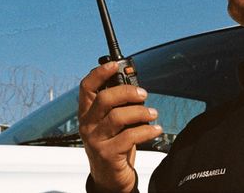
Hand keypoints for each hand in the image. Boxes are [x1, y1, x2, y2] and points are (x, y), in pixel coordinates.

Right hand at [78, 61, 161, 192]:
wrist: (110, 178)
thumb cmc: (114, 144)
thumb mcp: (114, 123)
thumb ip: (120, 105)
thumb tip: (137, 89)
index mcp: (87, 113)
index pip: (87, 87)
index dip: (99, 73)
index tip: (114, 65)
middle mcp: (87, 124)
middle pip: (104, 99)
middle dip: (127, 92)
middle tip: (143, 94)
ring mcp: (95, 140)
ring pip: (118, 117)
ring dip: (140, 112)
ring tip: (153, 114)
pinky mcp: (107, 154)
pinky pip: (129, 136)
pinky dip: (147, 130)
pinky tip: (155, 129)